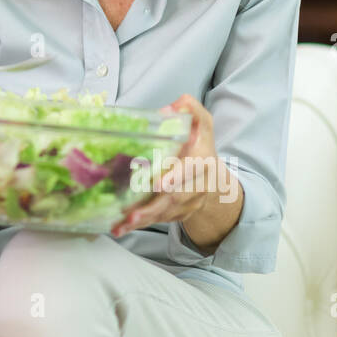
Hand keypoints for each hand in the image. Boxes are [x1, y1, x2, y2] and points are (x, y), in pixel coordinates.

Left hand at [110, 94, 219, 238]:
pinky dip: (140, 226)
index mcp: (202, 160)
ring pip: (165, 214)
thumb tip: (169, 109)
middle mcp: (197, 185)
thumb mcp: (201, 123)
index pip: (192, 169)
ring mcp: (188, 203)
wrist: (215, 180)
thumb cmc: (200, 146)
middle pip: (175, 198)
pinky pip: (158, 221)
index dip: (177, 177)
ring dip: (142, 220)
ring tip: (121, 225)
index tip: (159, 184)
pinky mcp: (177, 214)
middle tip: (131, 214)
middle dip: (153, 207)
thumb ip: (190, 109)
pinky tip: (121, 228)